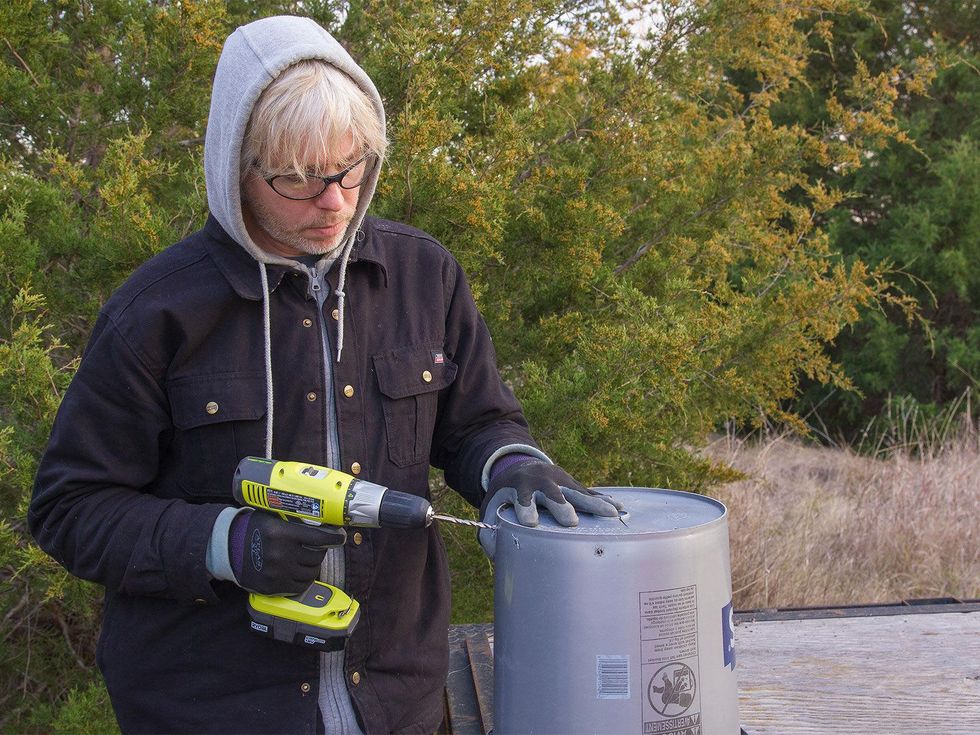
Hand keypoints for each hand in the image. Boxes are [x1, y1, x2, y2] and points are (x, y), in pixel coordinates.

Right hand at [228, 510, 346, 594]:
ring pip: (311, 572)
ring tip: (308, 559)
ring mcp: (278, 573)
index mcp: (283, 533)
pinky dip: (304, 579)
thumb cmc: (253, 529)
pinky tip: (300, 571)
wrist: (228, 549)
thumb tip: (322, 521)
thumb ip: (294, 521)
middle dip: (321, 551)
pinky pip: (300, 586)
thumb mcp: (272, 518)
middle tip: (318, 547)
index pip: (319, 537)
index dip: (334, 538)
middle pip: (317, 556)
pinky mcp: (273, 587)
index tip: (340, 537)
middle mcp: (282, 554)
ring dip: (313, 565)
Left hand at [481, 460, 624, 527]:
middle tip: (570, 521)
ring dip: (594, 503)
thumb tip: (499, 554)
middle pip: (551, 493)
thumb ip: (490, 532)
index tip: (530, 523)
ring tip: (612, 515)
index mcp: (518, 487)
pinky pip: (590, 492)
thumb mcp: (492, 509)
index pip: (521, 497)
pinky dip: (604, 500)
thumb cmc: (505, 497)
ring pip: (577, 492)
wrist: (518, 467)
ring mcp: (559, 480)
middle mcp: (540, 481)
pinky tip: (620, 508)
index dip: (525, 507)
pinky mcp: (572, 483)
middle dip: (560, 505)